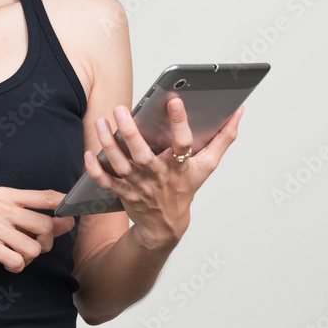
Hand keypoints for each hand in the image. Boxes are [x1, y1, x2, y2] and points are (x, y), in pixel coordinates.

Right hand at [0, 187, 75, 277]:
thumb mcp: (3, 219)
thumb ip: (34, 219)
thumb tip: (68, 220)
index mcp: (5, 194)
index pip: (47, 196)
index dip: (67, 206)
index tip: (76, 216)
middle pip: (45, 225)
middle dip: (45, 243)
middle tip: (31, 248)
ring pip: (34, 247)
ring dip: (28, 259)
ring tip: (13, 256)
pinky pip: (18, 261)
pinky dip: (16, 267)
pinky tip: (4, 263)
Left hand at [83, 99, 243, 250]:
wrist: (166, 226)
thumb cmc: (185, 189)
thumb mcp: (207, 166)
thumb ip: (224, 139)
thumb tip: (238, 113)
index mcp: (180, 167)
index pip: (183, 143)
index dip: (180, 123)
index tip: (174, 101)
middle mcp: (158, 175)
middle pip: (143, 155)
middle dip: (130, 132)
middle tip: (120, 110)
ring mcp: (139, 185)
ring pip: (121, 165)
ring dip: (109, 144)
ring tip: (102, 122)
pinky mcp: (123, 192)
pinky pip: (106, 181)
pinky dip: (95, 170)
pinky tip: (89, 153)